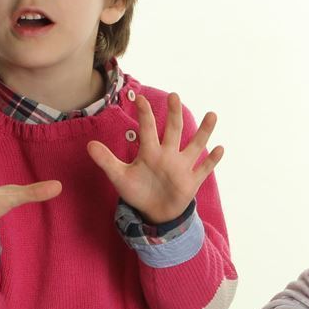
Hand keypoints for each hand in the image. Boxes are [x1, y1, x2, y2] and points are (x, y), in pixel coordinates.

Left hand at [87, 92, 223, 224]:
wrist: (154, 212)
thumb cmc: (138, 191)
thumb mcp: (119, 177)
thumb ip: (106, 161)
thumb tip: (88, 145)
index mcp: (150, 152)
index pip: (147, 129)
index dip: (144, 114)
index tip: (140, 98)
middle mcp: (168, 155)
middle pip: (173, 130)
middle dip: (174, 114)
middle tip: (173, 96)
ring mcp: (181, 167)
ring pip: (194, 146)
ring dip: (203, 132)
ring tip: (212, 115)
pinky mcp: (191, 181)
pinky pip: (204, 169)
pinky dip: (212, 160)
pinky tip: (219, 148)